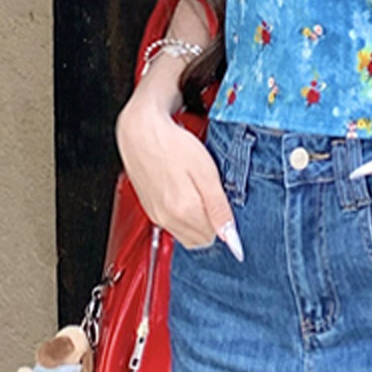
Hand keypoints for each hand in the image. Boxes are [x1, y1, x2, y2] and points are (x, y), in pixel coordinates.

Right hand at [115, 98, 242, 259]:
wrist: (141, 131)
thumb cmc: (173, 144)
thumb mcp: (206, 172)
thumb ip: (218, 208)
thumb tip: (230, 237)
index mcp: (184, 211)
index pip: (215, 236)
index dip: (224, 219)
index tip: (223, 201)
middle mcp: (168, 219)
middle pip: (200, 239)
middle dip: (210, 222)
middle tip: (211, 194)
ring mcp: (156, 215)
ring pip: (186, 235)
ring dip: (197, 221)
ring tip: (197, 191)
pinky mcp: (149, 208)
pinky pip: (172, 224)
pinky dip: (182, 215)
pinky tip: (184, 191)